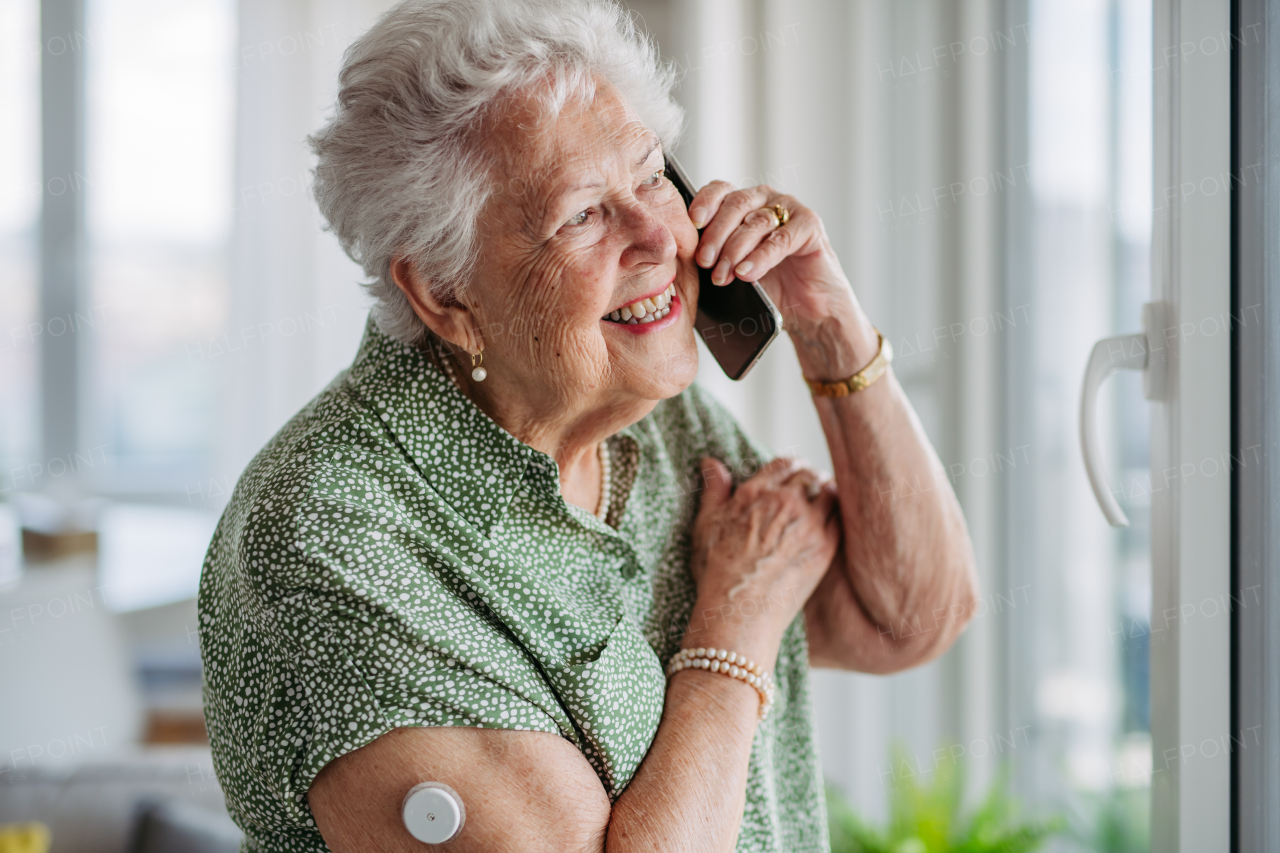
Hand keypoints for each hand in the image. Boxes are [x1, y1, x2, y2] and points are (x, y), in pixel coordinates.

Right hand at [685, 457, 839, 666]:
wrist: (740, 609)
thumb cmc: (717, 570)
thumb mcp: (706, 524)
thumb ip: (713, 490)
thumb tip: (711, 462)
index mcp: (756, 492)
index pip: (783, 465)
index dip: (790, 466)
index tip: (793, 471)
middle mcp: (786, 502)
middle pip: (809, 475)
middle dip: (810, 476)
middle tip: (813, 483)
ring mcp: (809, 523)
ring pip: (830, 493)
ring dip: (827, 492)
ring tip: (825, 498)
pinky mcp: (825, 546)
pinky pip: (840, 518)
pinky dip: (837, 514)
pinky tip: (832, 519)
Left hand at [688, 182, 858, 338]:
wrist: (805, 309)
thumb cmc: (765, 288)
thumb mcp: (730, 269)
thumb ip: (712, 255)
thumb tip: (684, 255)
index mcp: (742, 204)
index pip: (719, 190)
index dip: (705, 203)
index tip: (693, 223)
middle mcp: (765, 200)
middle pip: (735, 205)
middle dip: (716, 234)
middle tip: (704, 261)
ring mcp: (789, 210)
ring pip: (756, 222)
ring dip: (735, 250)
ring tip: (723, 276)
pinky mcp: (809, 225)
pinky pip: (781, 239)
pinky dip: (761, 257)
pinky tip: (747, 272)